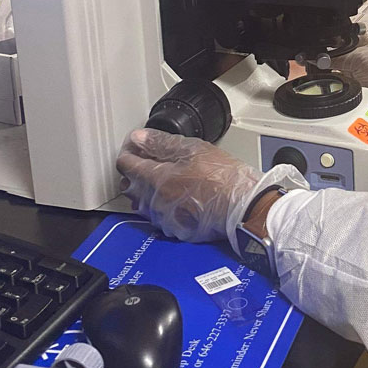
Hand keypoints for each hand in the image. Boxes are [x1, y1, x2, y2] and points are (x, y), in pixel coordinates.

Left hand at [117, 128, 261, 242]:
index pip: (125, 163)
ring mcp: (162, 218)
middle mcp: (152, 202)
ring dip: (146, 188)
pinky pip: (156, 215)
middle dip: (135, 170)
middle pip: (129, 184)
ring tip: (164, 176)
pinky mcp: (173, 229)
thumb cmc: (222, 178)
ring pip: (141, 202)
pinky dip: (159, 204)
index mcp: (154, 178)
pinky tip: (175, 195)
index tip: (137, 144)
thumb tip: (140, 137)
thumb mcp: (193, 149)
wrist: (242, 207)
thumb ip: (161, 142)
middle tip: (151, 158)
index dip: (129, 150)